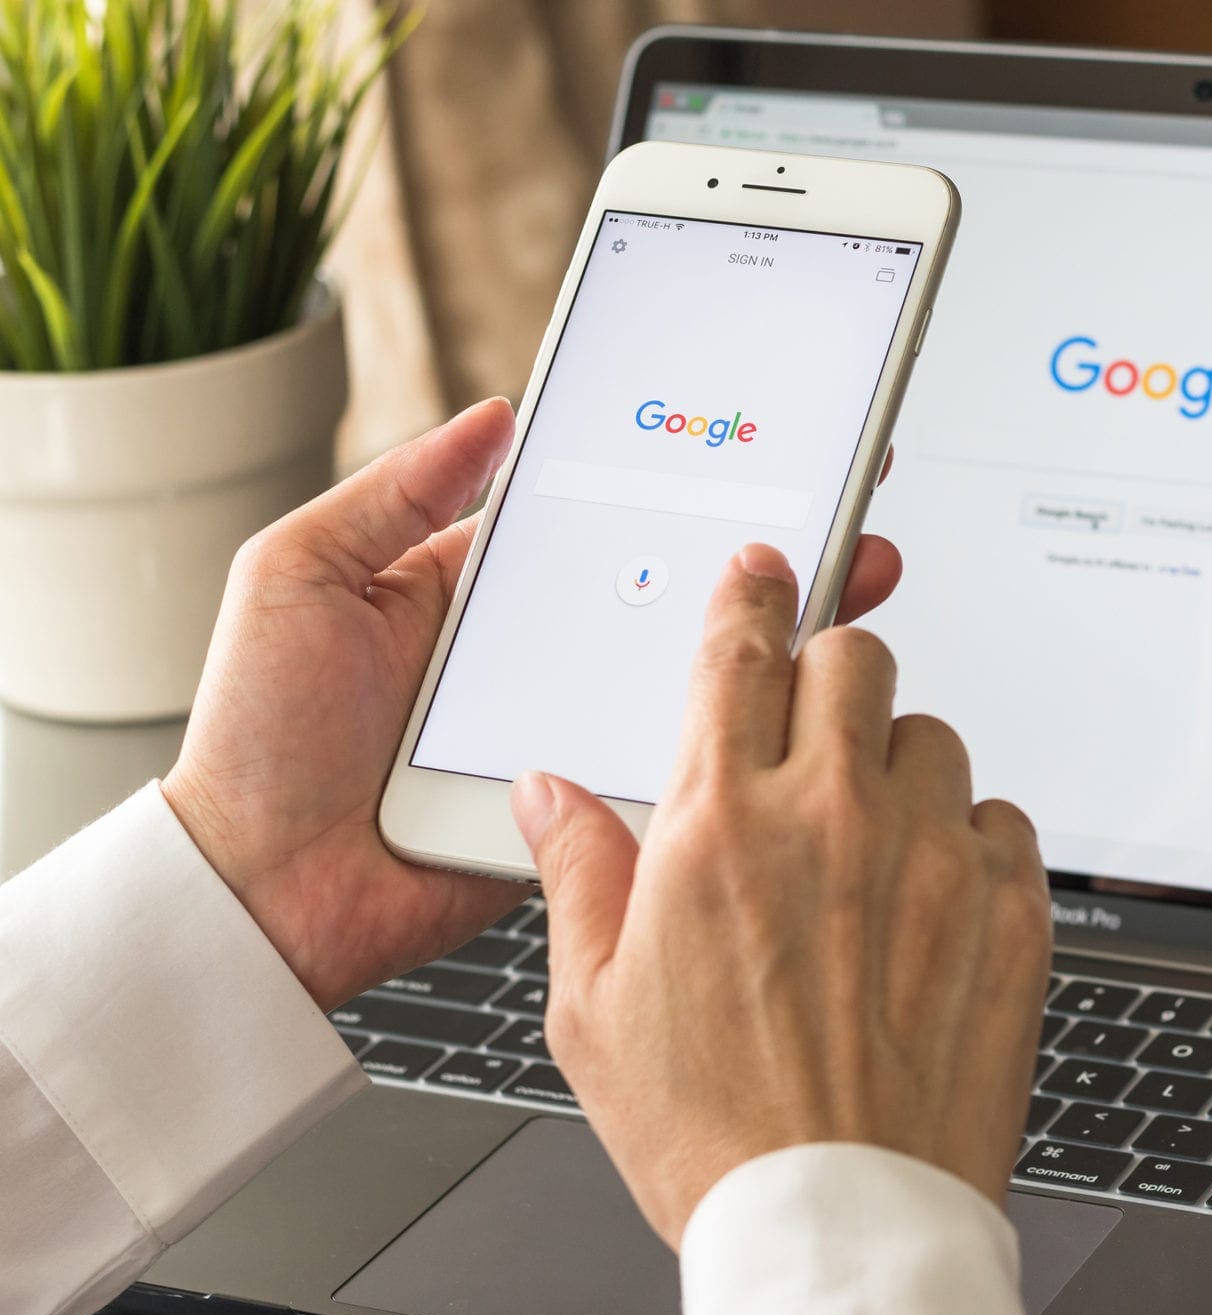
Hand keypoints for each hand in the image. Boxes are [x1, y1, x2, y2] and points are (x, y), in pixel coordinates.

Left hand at [161, 400, 907, 1009]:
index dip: (679, 481)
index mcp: (485, 592)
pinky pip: (667, 770)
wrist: (256, 892)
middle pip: (672, 594)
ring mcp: (571, 734)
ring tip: (848, 589)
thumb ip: (395, 493)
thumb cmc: (257, 738)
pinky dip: (731, 743)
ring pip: (688, 681)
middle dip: (762, 556)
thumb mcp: (300, 574)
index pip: (606, 519)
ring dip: (772, 643)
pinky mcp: (587, 810)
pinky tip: (791, 701)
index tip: (757, 441)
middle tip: (843, 515)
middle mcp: (544, 657)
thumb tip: (492, 417)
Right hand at [512, 544, 1050, 1248]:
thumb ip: (577, 874)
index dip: (749, 596)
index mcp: (719, 827)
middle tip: (811, 726)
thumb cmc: (714, 1133)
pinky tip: (930, 900)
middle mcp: (832, 819)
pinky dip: (968, 838)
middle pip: (852, 658)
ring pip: (933, 733)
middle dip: (827, 672)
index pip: (738, 653)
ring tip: (868, 842)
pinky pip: (1003, 817)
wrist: (841, 1221)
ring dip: (898, 763)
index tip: (762, 575)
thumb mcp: (594, 1009)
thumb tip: (549, 794)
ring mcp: (932, 858)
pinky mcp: (1010, 907)